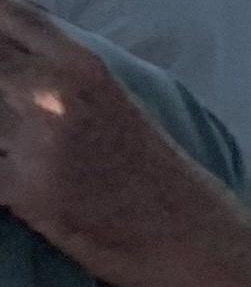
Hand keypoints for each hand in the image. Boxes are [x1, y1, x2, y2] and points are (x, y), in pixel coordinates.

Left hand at [0, 0, 250, 286]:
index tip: (0, 55)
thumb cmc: (152, 173)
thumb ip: (54, 66)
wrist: (195, 237)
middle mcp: (53, 91)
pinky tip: (17, 186)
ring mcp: (37, 140)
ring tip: (18, 151)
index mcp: (75, 61)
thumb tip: (7, 49)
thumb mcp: (109, 95)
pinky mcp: (27, 191)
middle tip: (9, 116)